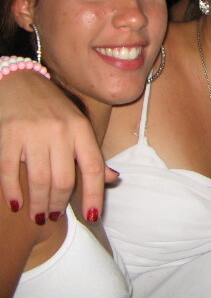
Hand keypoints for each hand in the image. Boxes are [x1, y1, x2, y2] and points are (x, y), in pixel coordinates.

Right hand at [0, 71, 108, 222]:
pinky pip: (10, 170)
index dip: (95, 195)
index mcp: (81, 129)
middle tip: (52, 216)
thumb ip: (91, 154)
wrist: (20, 81)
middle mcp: (61, 130)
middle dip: (59, 204)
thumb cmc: (53, 109)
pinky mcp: (8, 134)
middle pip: (64, 179)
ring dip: (39, 203)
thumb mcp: (78, 126)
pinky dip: (12, 191)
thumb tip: (113, 178)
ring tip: (38, 215)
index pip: (93, 168)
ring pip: (40, 180)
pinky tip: (15, 204)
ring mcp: (34, 132)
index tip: (94, 217)